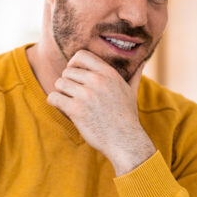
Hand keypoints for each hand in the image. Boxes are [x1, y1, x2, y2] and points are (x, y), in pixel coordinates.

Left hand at [46, 50, 156, 175]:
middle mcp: (97, 81)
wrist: (125, 141)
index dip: (73, 63)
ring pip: (59, 83)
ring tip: (70, 103)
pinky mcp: (76, 109)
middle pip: (67, 71)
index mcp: (108, 73)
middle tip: (74, 96)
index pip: (81, 55)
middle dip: (67, 83)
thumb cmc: (127, 118)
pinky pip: (53, 97)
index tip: (74, 75)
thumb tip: (143, 62)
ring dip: (61, 93)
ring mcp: (86, 95)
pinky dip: (55, 103)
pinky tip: (63, 108)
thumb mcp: (131, 92)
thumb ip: (134, 75)